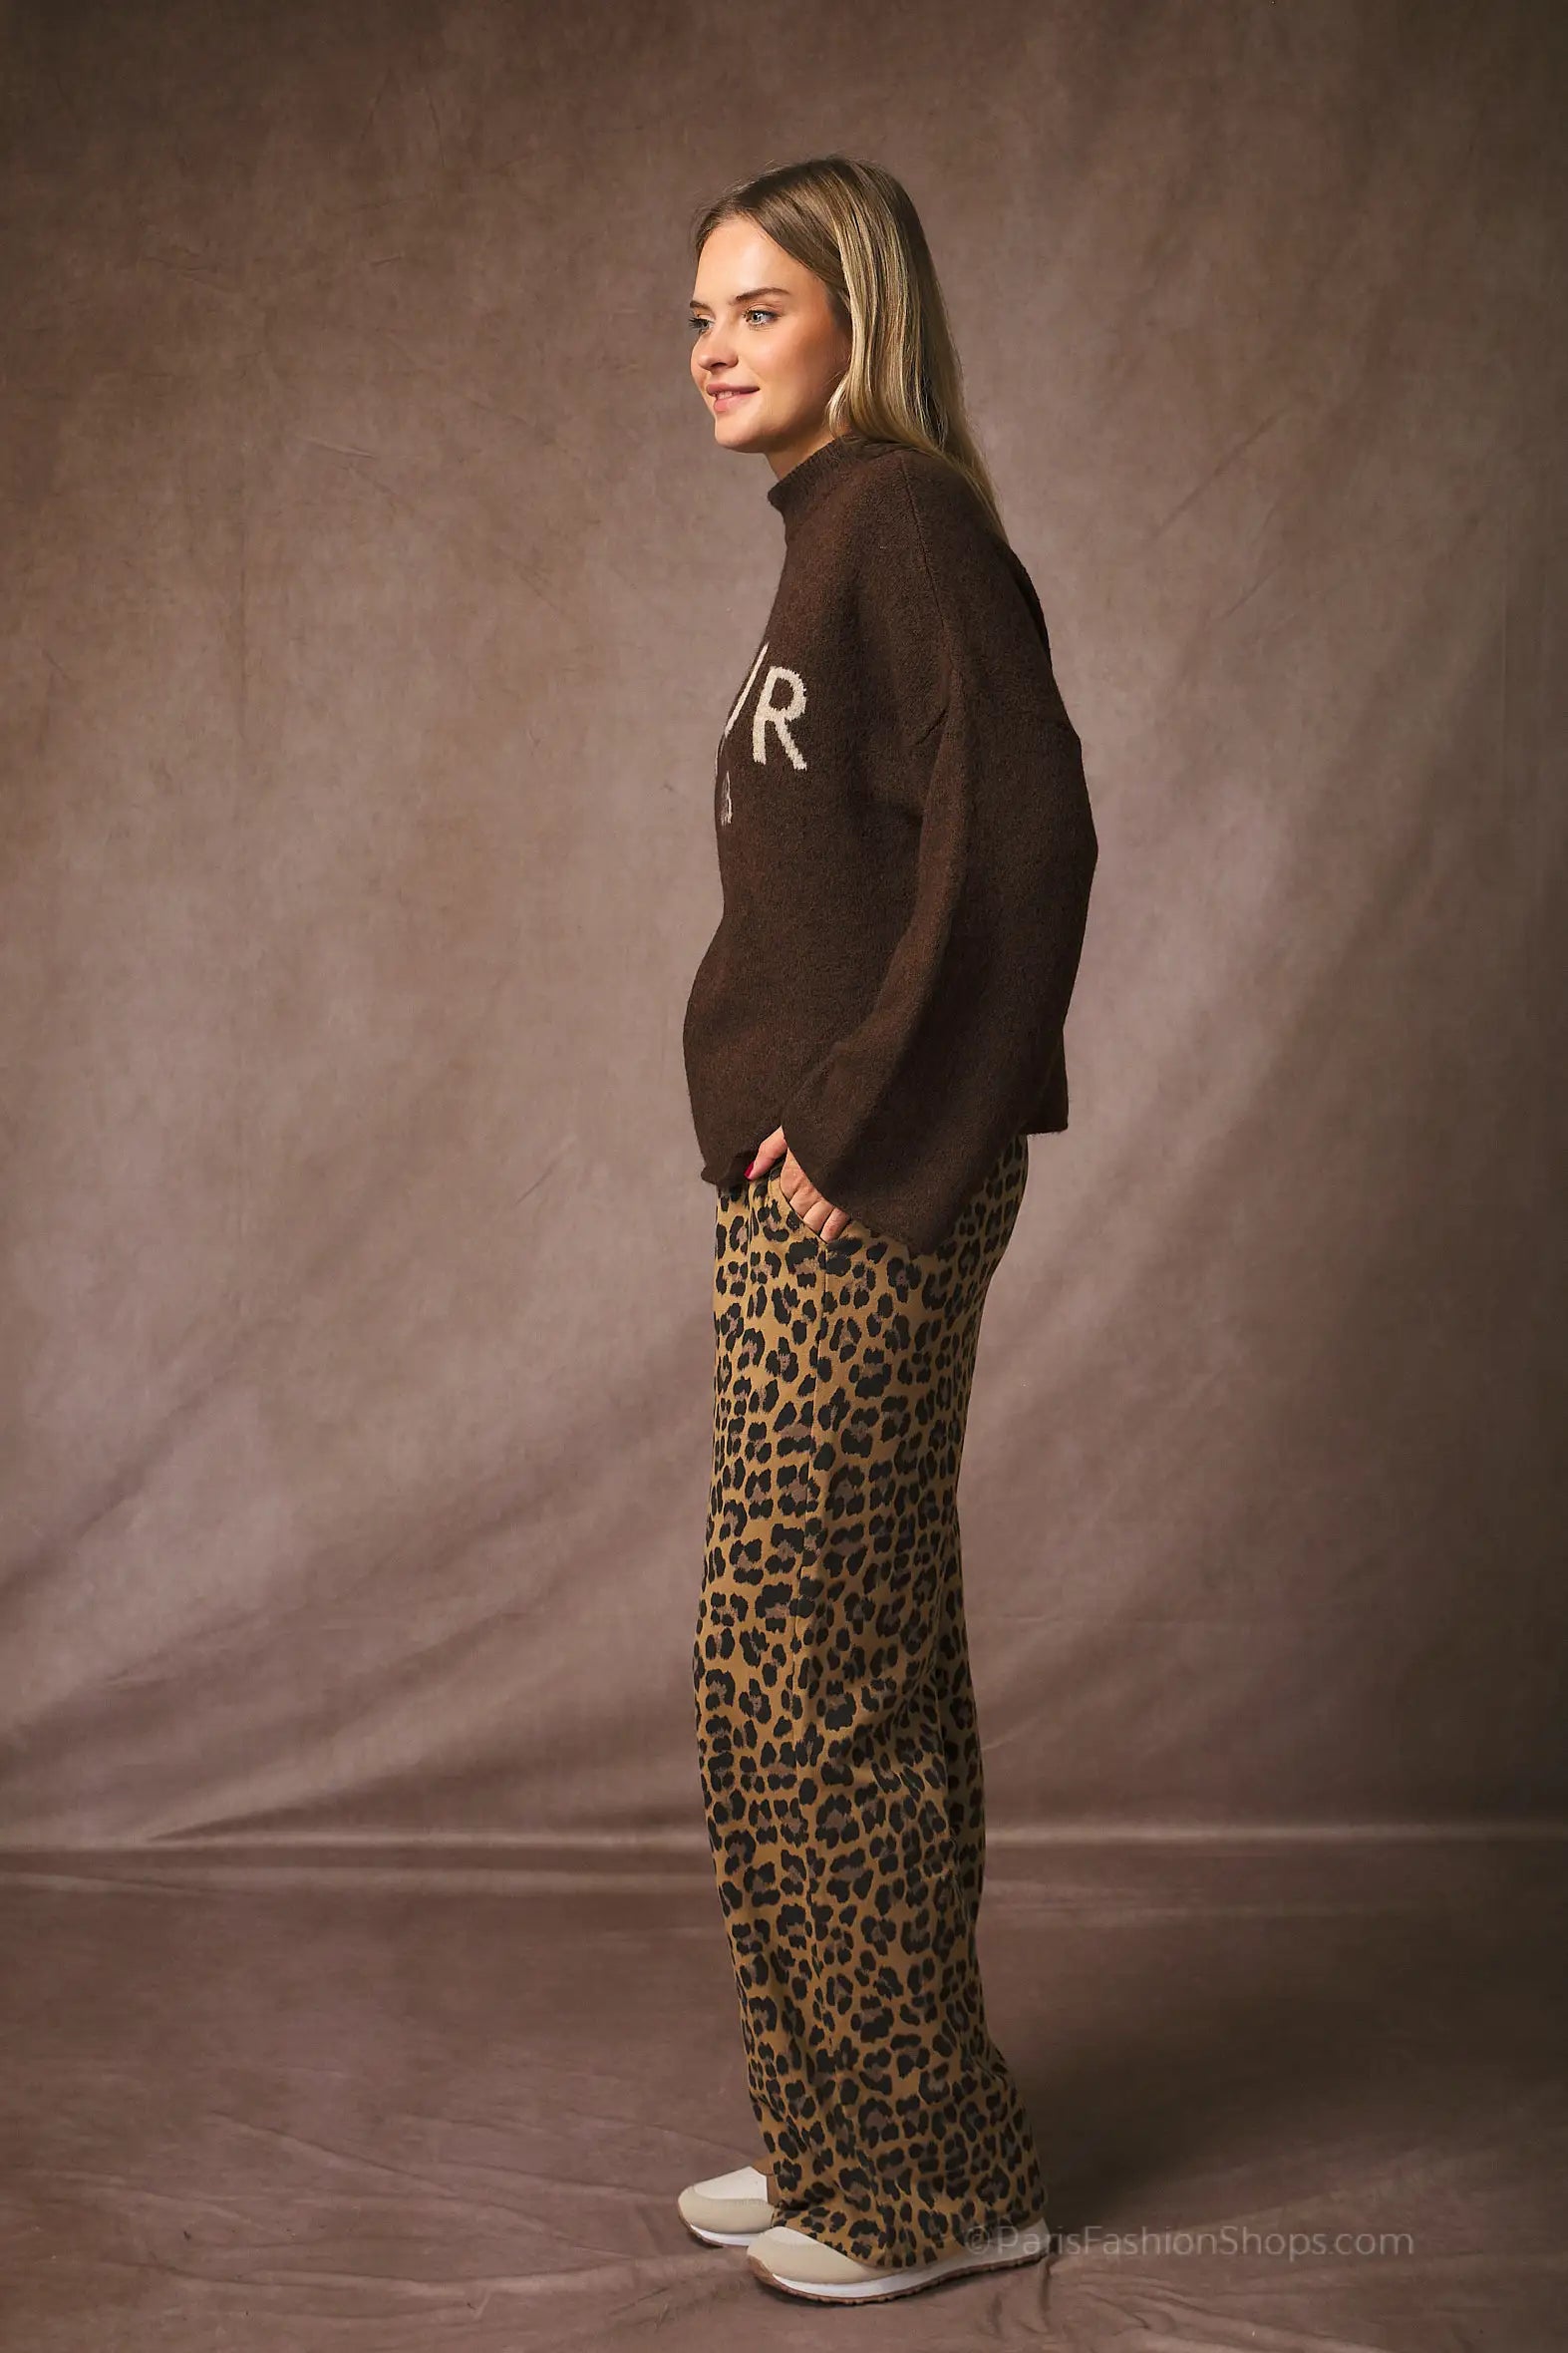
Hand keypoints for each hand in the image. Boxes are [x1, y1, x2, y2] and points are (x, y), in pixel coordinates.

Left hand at [745, 1125, 852, 1240]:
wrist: (859, 1118)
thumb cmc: (822, 1121)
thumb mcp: (790, 1130)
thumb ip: (768, 1152)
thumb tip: (750, 1174)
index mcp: (792, 1173)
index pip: (781, 1198)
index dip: (783, 1200)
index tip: (787, 1202)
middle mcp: (808, 1190)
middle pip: (796, 1214)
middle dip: (796, 1217)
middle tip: (796, 1221)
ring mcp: (829, 1197)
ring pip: (813, 1223)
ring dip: (811, 1227)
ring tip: (809, 1231)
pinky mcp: (848, 1201)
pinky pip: (836, 1224)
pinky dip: (830, 1231)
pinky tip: (826, 1236)